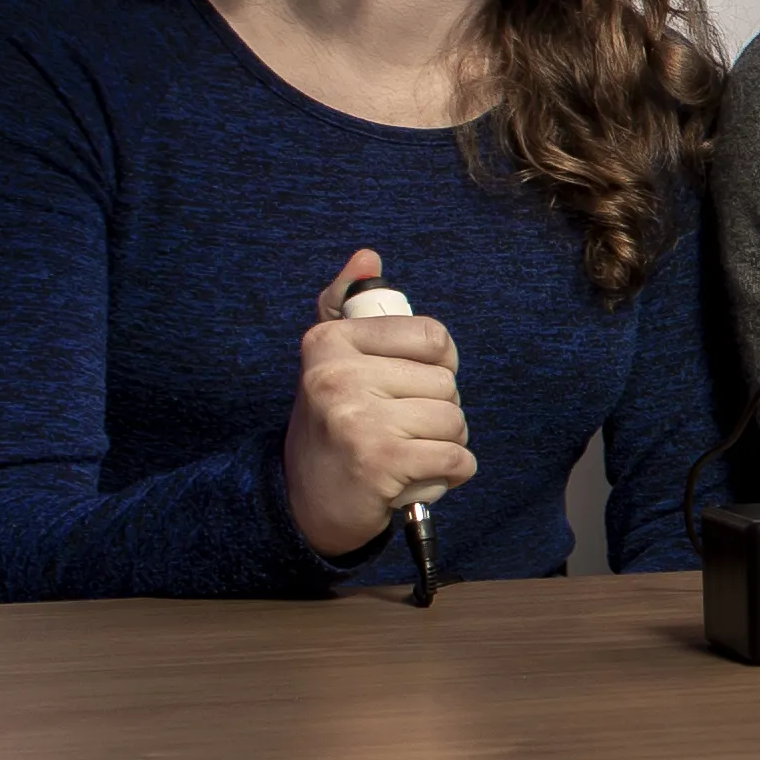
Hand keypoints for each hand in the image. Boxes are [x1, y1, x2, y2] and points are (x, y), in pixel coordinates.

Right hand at [286, 245, 469, 558]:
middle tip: (394, 430)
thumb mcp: (331, 361)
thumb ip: (347, 303)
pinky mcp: (378, 462)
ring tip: (401, 454)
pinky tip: (411, 479)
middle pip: (448, 385)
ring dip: (441, 446)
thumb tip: (367, 255)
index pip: (435, 338)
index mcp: (330, 341)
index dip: (436, 368)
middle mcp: (336, 374)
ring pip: (455, 422)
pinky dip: (448, 475)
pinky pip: (457, 458)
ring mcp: (356, 418)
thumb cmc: (331, 425)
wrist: (302, 503)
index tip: (404, 387)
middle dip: (436, 414)